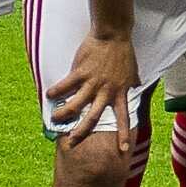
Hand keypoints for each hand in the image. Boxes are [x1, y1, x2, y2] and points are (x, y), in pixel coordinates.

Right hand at [43, 26, 139, 142]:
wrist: (113, 35)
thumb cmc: (123, 54)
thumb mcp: (132, 73)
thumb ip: (132, 84)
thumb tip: (137, 88)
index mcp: (119, 93)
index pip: (123, 118)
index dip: (122, 135)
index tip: (121, 151)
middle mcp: (106, 91)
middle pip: (93, 118)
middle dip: (82, 131)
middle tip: (72, 142)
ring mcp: (93, 82)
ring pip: (76, 104)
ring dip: (64, 113)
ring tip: (54, 117)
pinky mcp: (81, 71)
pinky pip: (66, 84)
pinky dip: (56, 91)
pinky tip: (48, 95)